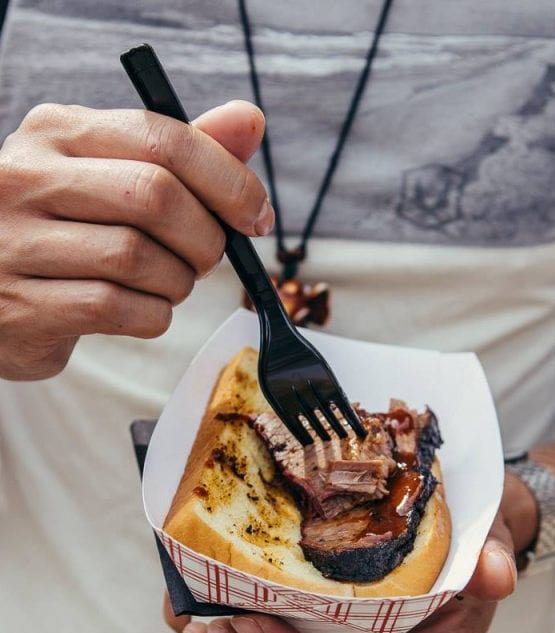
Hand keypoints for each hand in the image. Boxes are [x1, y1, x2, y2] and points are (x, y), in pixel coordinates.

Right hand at [0, 100, 272, 378]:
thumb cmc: (66, 228)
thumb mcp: (111, 174)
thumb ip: (180, 150)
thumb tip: (250, 121)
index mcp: (57, 131)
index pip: (164, 138)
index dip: (228, 180)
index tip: (256, 216)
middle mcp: (26, 177)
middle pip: (155, 197)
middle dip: (206, 237)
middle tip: (208, 257)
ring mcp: (15, 243)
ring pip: (138, 258)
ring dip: (178, 281)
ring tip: (169, 282)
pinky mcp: (22, 307)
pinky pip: (118, 309)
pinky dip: (153, 315)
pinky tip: (144, 309)